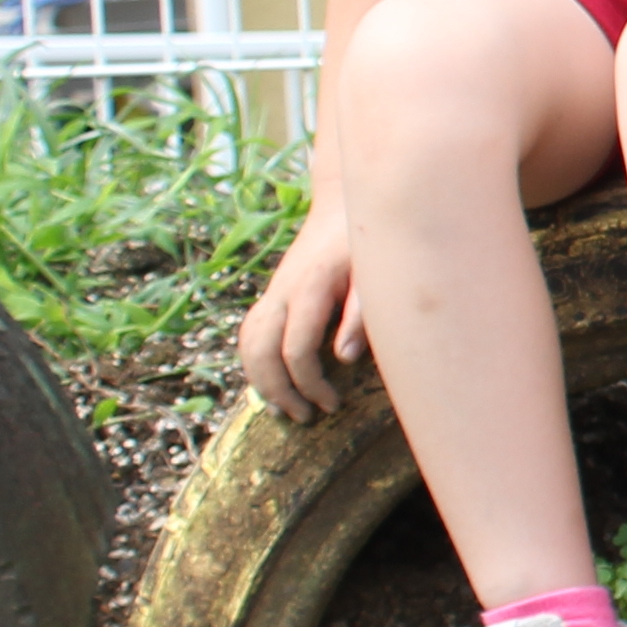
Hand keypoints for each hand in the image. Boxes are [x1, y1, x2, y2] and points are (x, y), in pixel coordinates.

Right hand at [235, 204, 367, 420]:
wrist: (348, 208)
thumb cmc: (370, 246)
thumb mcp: (377, 275)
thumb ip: (363, 315)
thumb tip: (343, 358)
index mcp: (311, 289)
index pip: (296, 349)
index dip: (310, 383)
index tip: (332, 404)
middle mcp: (283, 293)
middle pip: (261, 351)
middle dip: (278, 390)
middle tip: (304, 417)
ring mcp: (273, 294)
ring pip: (248, 344)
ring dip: (260, 380)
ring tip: (284, 410)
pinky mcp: (272, 296)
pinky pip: (250, 334)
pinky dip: (254, 362)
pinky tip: (271, 383)